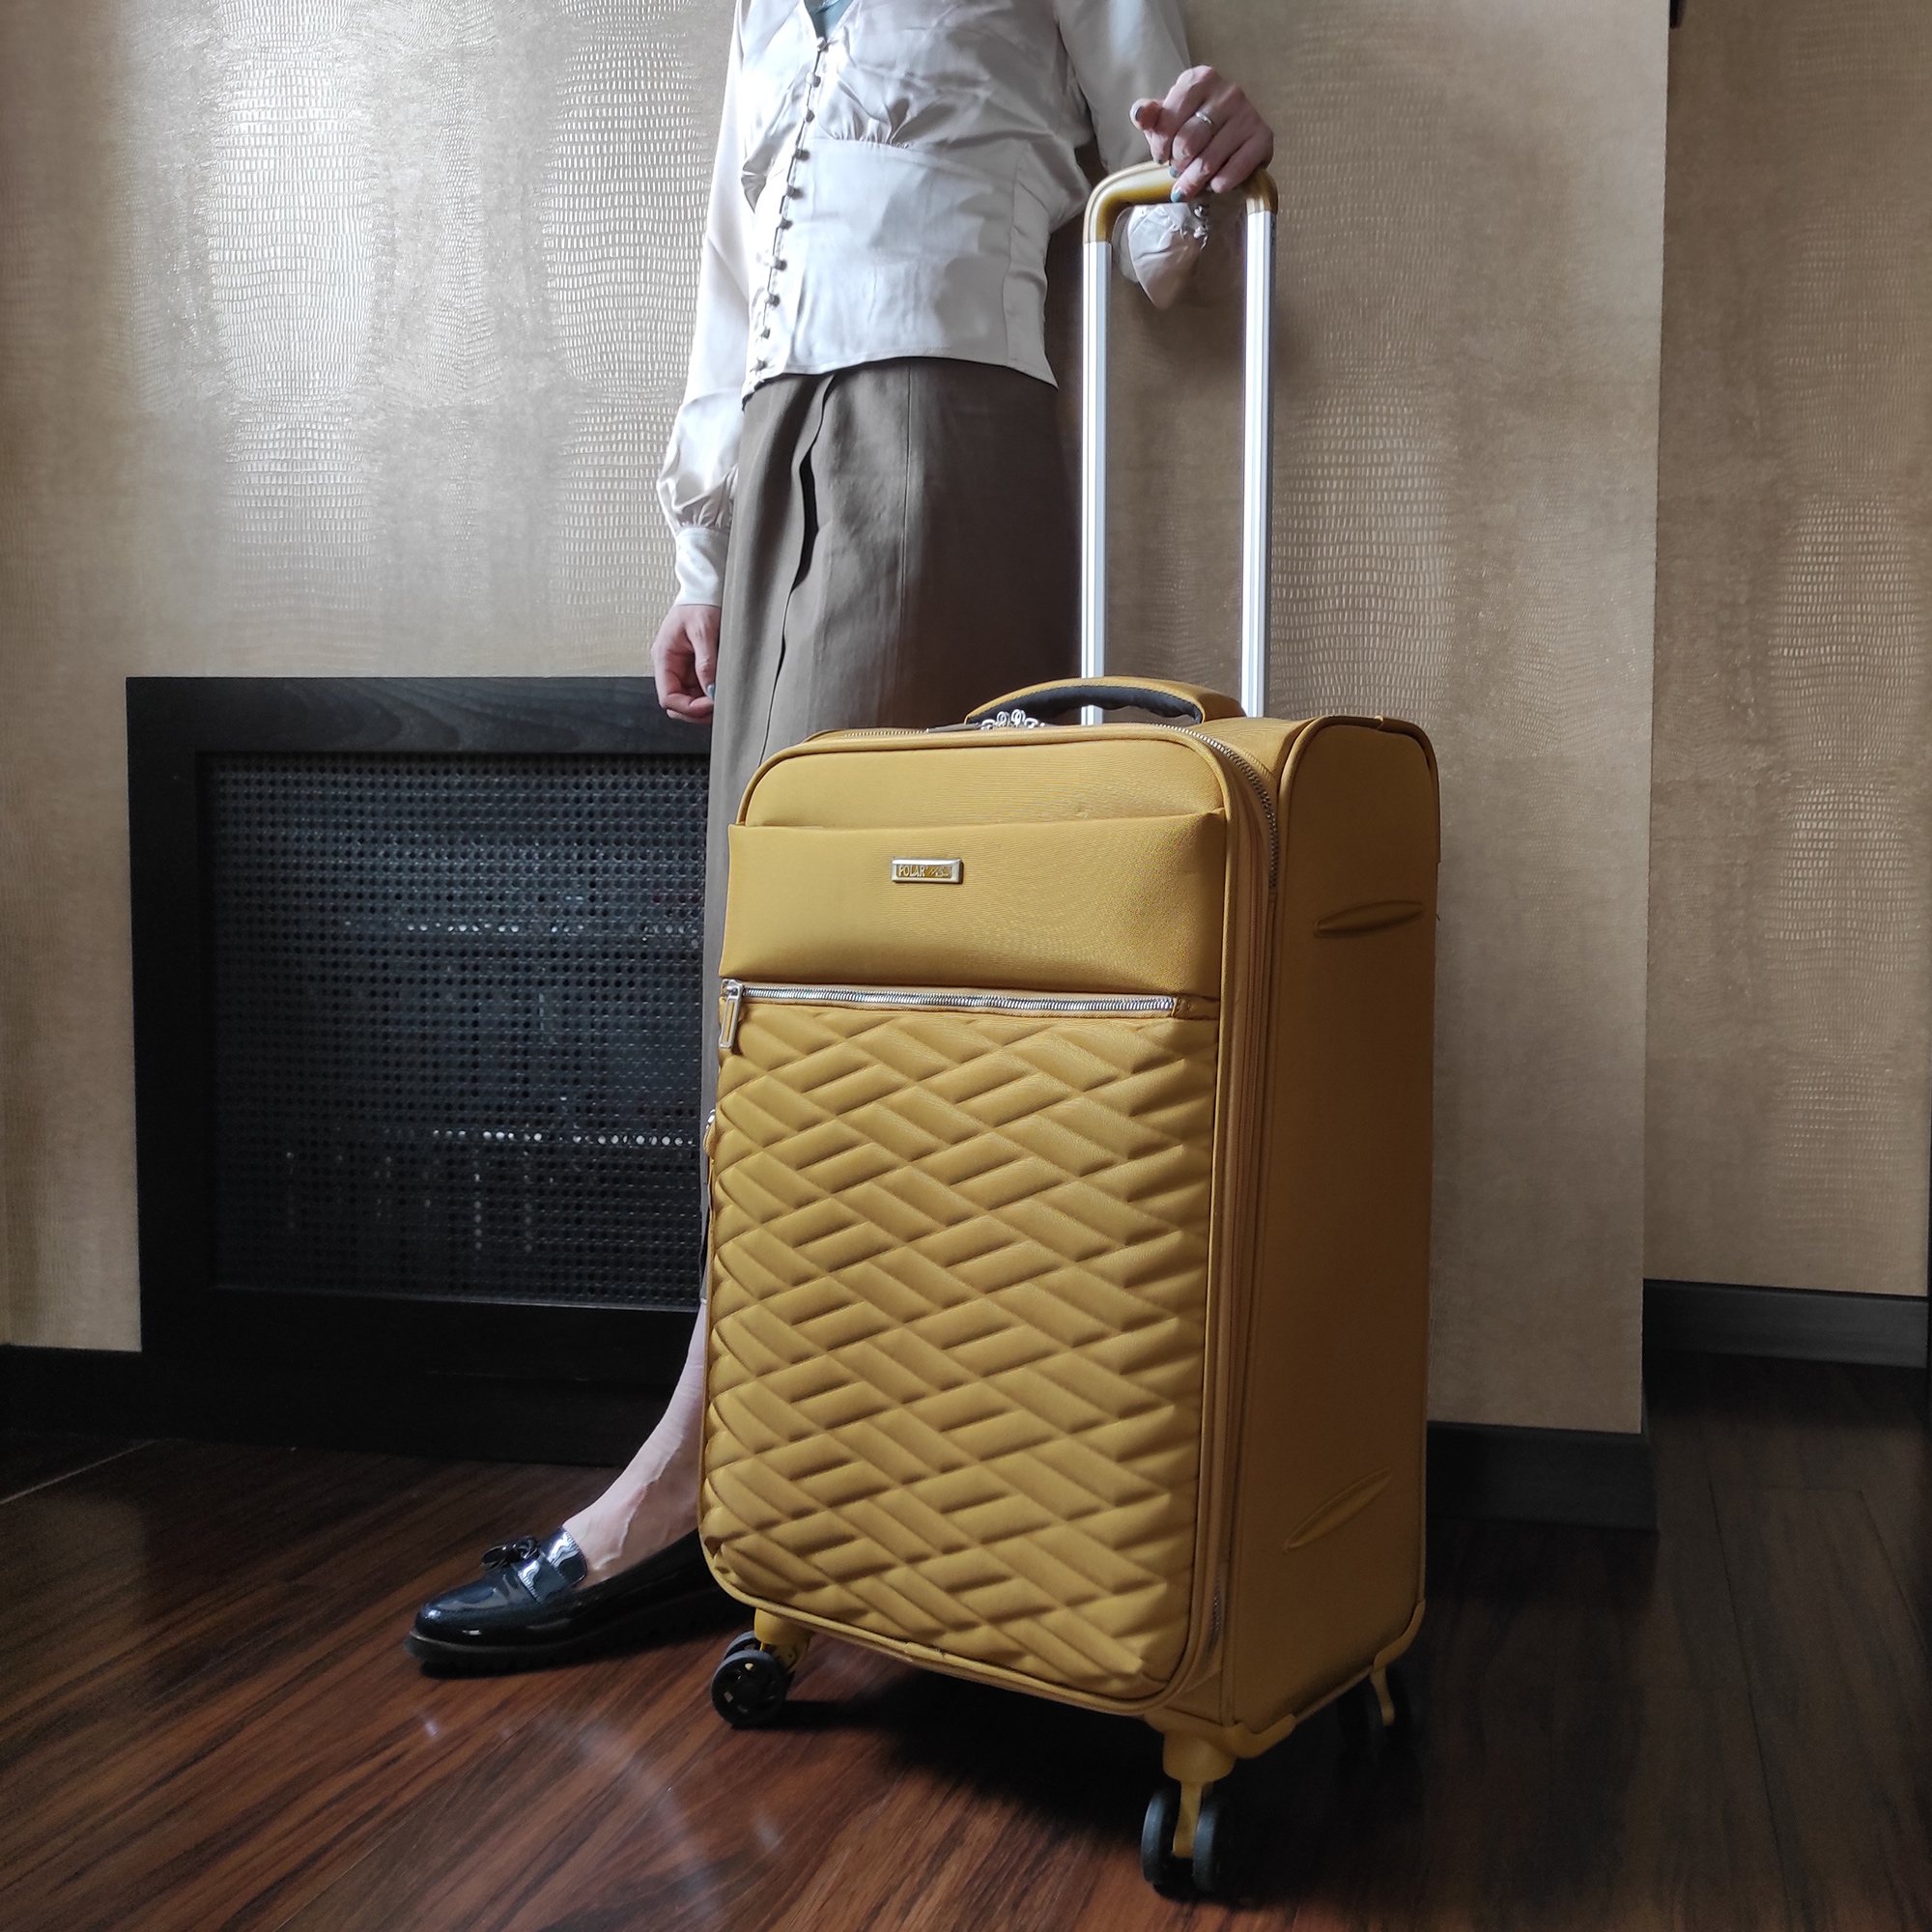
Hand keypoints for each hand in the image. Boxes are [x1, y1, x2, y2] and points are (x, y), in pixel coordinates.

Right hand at [651, 602, 720, 722]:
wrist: (706, 589)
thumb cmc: (700, 604)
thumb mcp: (703, 630)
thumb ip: (706, 662)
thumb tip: (710, 690)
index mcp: (664, 657)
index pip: (668, 697)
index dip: (688, 707)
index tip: (711, 704)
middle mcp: (669, 666)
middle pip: (677, 704)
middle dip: (696, 711)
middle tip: (720, 706)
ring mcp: (681, 668)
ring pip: (689, 700)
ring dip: (705, 705)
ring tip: (724, 699)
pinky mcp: (694, 667)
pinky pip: (699, 690)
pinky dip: (710, 695)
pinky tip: (723, 690)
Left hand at [1131, 66, 1273, 202]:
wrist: (1234, 138)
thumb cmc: (1194, 126)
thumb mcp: (1168, 118)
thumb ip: (1150, 116)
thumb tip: (1139, 113)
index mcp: (1199, 80)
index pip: (1167, 121)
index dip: (1160, 147)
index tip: (1162, 155)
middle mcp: (1227, 91)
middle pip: (1187, 144)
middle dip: (1177, 165)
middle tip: (1179, 169)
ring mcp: (1248, 113)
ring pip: (1208, 162)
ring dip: (1194, 181)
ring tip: (1191, 182)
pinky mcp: (1263, 137)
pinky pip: (1232, 173)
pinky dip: (1218, 185)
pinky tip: (1214, 182)